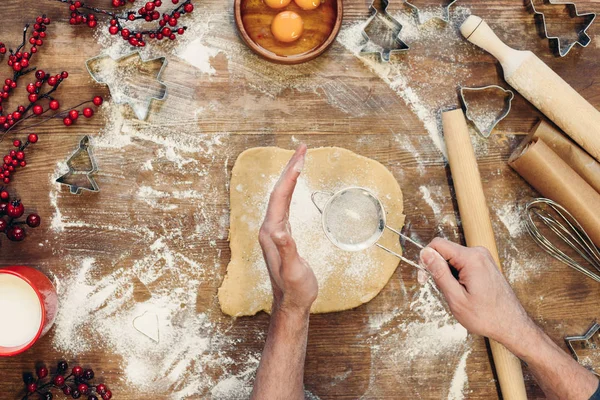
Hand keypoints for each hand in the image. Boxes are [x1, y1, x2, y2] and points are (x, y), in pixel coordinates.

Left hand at [258, 144, 317, 314]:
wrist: (290, 304)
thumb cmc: (295, 290)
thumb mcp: (293, 270)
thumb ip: (287, 250)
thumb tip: (279, 229)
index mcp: (271, 232)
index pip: (281, 196)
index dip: (291, 175)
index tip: (301, 156)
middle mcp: (269, 229)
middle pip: (279, 191)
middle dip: (290, 168)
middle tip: (303, 147)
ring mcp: (274, 231)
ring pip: (281, 196)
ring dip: (290, 176)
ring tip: (300, 160)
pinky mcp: (280, 236)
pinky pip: (284, 205)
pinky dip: (291, 190)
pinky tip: (294, 188)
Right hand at [419, 238, 534, 346]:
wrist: (511, 325)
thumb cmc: (486, 316)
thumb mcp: (456, 298)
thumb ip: (439, 273)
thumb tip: (425, 253)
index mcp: (471, 259)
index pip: (437, 244)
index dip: (426, 259)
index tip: (425, 278)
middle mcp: (478, 253)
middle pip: (445, 251)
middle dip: (437, 268)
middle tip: (440, 290)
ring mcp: (483, 258)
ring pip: (452, 258)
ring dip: (447, 274)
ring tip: (455, 294)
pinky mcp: (484, 264)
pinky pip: (462, 263)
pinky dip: (457, 275)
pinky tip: (463, 291)